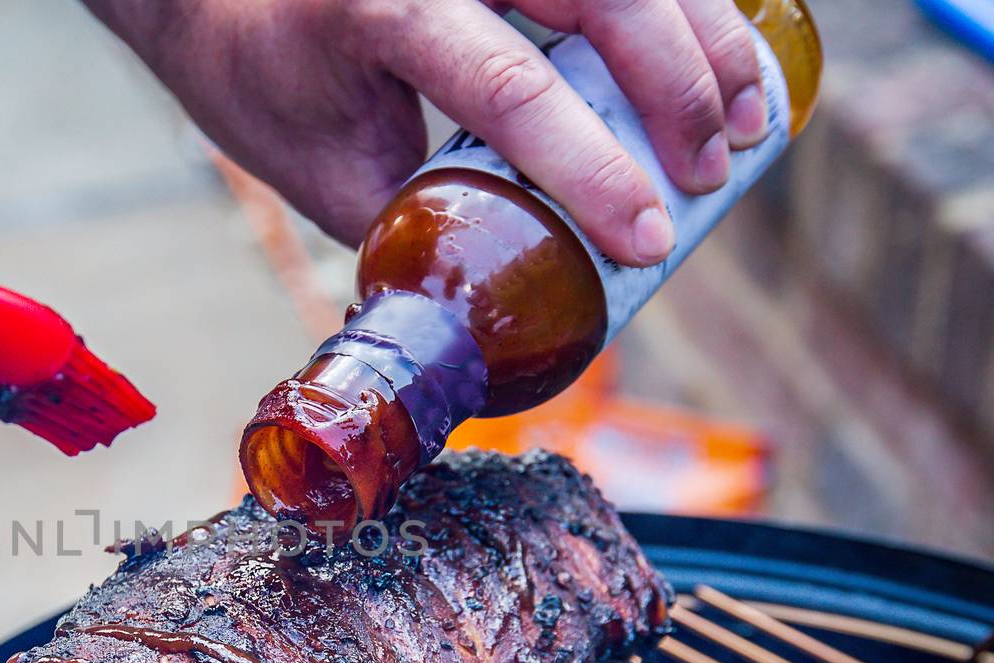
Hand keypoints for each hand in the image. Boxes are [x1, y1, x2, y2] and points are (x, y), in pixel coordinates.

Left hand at [86, 0, 768, 265]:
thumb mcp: (315, 168)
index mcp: (378, 8)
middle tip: (714, 174)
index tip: (648, 238)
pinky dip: (676, 4)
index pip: (507, 84)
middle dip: (677, 88)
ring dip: (701, 35)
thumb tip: (499, 290)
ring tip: (750, 118)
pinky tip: (716, 52)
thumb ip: (412, 219)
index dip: (589, 167)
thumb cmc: (257, 77)